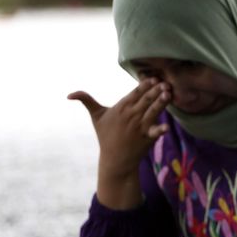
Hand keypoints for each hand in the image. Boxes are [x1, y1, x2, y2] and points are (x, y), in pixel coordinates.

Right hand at [68, 79, 169, 208]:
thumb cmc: (106, 135)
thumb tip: (68, 95)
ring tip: (168, 94)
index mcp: (121, 108)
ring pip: (152, 112)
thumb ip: (86, 101)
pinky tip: (167, 127)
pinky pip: (155, 132)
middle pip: (145, 100)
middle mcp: (131, 116)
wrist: (114, 159)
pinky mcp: (146, 138)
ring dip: (160, 103)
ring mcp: (139, 127)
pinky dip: (160, 130)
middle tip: (165, 82)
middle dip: (155, 91)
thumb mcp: (96, 116)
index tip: (152, 78)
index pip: (134, 94)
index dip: (143, 85)